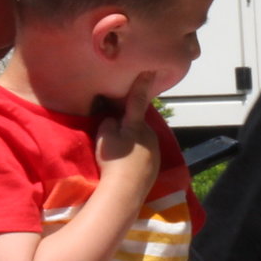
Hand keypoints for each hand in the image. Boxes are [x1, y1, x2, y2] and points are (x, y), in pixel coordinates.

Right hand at [93, 72, 160, 201]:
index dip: (142, 84)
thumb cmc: (113, 160)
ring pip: (143, 140)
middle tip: (115, 132)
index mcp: (138, 125)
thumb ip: (109, 123)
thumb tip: (113, 120)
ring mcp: (155, 153)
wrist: (125, 192)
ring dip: (133, 142)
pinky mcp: (154, 169)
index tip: (150, 68)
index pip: (138, 100)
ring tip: (119, 154)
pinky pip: (144, 156)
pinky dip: (136, 157)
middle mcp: (151, 135)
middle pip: (139, 124)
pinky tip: (126, 166)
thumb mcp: (105, 136)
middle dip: (130, 124)